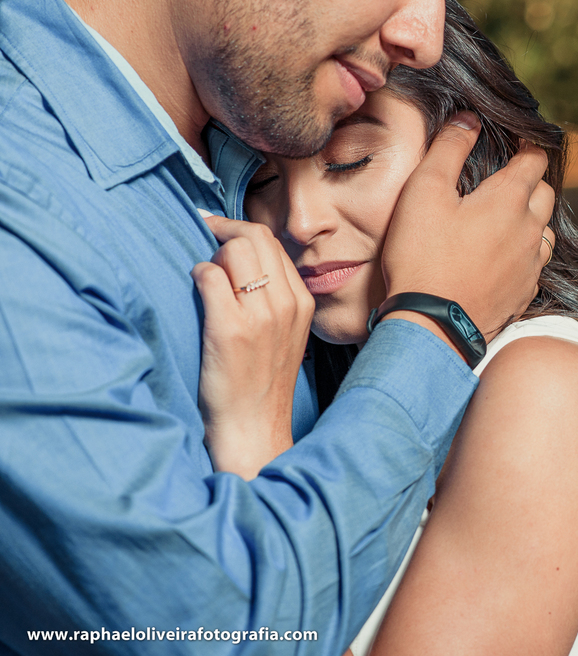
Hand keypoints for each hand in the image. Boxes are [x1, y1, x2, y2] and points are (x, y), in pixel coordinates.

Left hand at [191, 215, 314, 479]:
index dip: (240, 230)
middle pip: (255, 238)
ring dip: (211, 255)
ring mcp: (260, 316)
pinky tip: (194, 291)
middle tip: (202, 236)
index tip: (218, 230)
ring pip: (234, 251)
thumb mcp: (286, 336)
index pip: (272, 242)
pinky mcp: (230, 330)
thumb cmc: (260, 384)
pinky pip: (209, 277)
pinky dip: (197, 275)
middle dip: (223, 231)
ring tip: (203, 276)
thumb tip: (242, 260)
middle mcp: (286, 304)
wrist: (254, 429)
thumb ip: (274, 298)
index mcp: (301, 302)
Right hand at [378, 112, 554, 352]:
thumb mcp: (425, 191)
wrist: (432, 326)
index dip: (528, 145)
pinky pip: (535, 264)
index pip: (535, 159)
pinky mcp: (524, 293)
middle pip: (546, 192)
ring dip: (531, 218)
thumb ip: (449, 148)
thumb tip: (469, 119)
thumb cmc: (423, 256)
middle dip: (531, 180)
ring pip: (545, 230)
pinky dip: (524, 252)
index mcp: (510, 199)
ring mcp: (531, 265)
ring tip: (504, 218)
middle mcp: (531, 230)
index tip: (517, 141)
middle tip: (507, 177)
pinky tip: (501, 257)